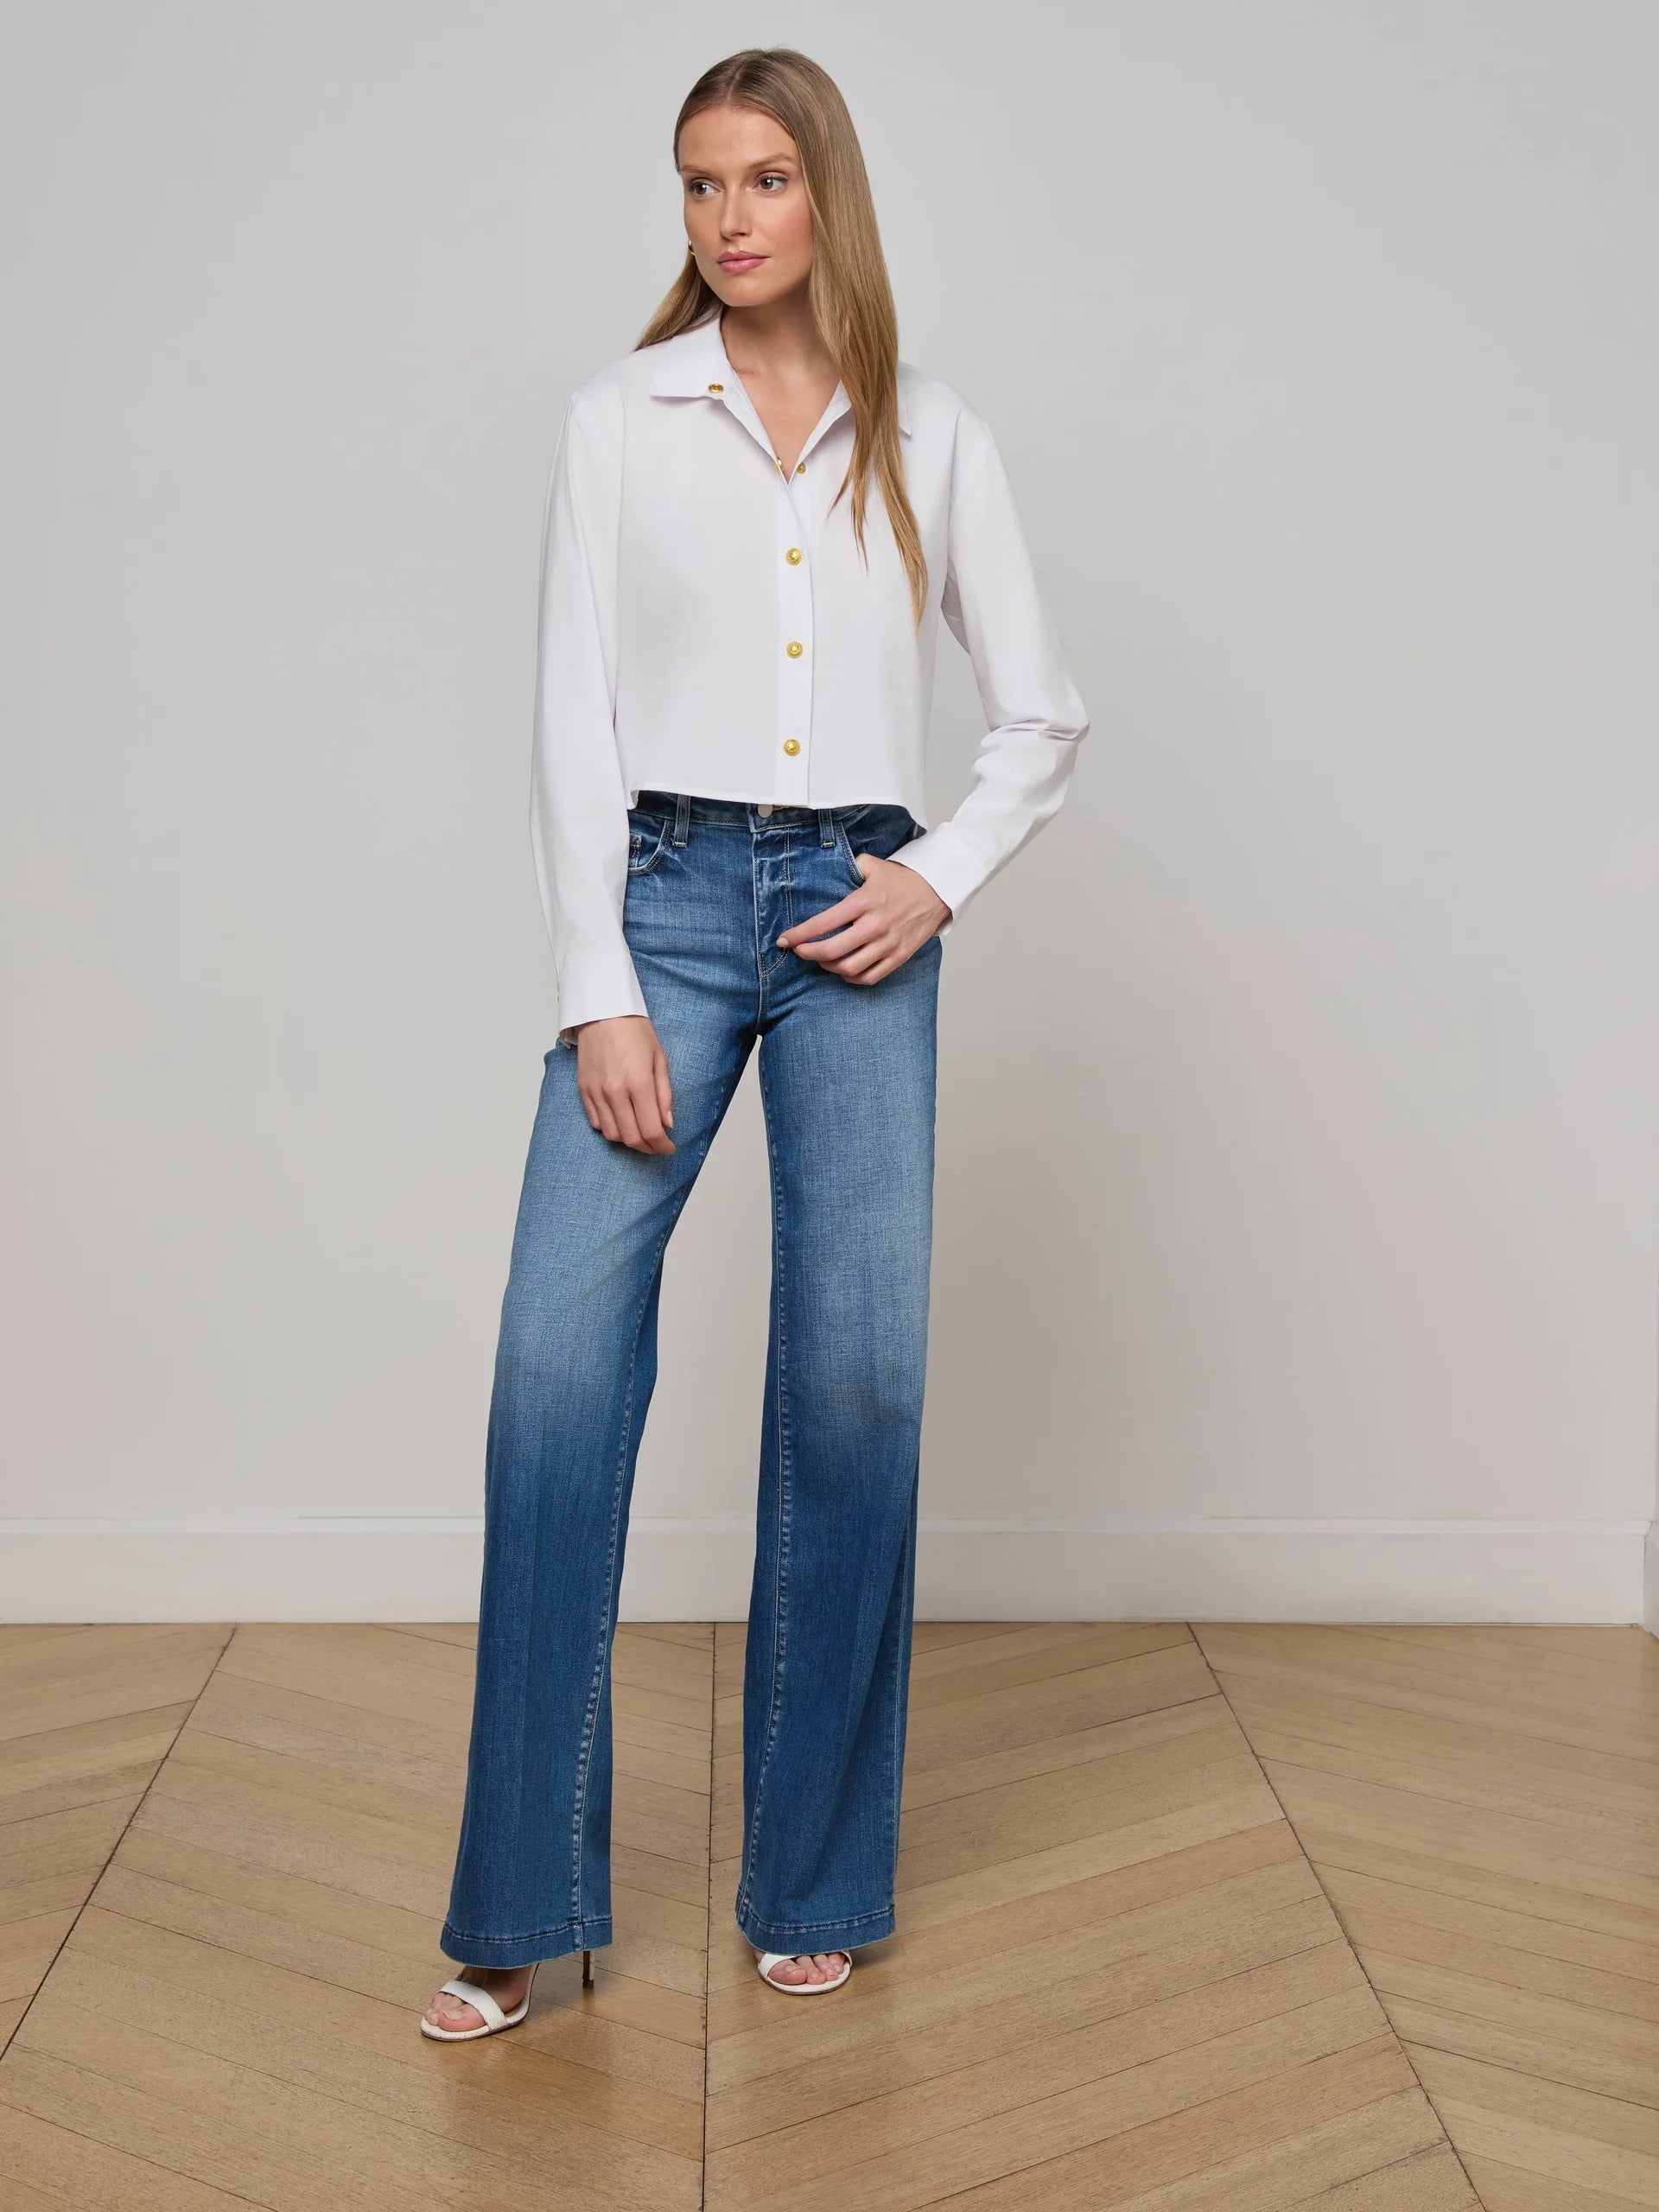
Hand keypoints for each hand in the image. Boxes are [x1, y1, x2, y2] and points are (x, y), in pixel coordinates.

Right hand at [570, 1015, 674, 1153]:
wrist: (603, 1012)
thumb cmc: (635, 1032)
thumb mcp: (660, 1060)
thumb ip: (664, 1095)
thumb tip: (667, 1124)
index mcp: (638, 1083)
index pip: (651, 1130)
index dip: (662, 1146)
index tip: (669, 1148)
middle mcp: (615, 1092)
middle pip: (631, 1138)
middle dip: (648, 1148)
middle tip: (657, 1146)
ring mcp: (596, 1092)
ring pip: (612, 1134)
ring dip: (629, 1140)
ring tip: (640, 1134)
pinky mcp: (584, 1090)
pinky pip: (596, 1123)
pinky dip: (610, 1129)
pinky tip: (621, 1121)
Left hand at [777, 854, 950, 981]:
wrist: (939, 890)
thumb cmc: (903, 879)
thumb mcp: (873, 865)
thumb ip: (849, 867)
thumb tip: (826, 870)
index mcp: (864, 902)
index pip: (823, 923)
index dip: (799, 935)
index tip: (784, 940)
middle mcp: (874, 926)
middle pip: (831, 951)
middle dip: (808, 954)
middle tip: (799, 951)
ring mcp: (888, 944)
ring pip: (849, 968)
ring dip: (829, 967)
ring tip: (822, 959)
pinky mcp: (899, 956)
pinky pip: (870, 977)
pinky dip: (852, 978)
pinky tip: (844, 970)